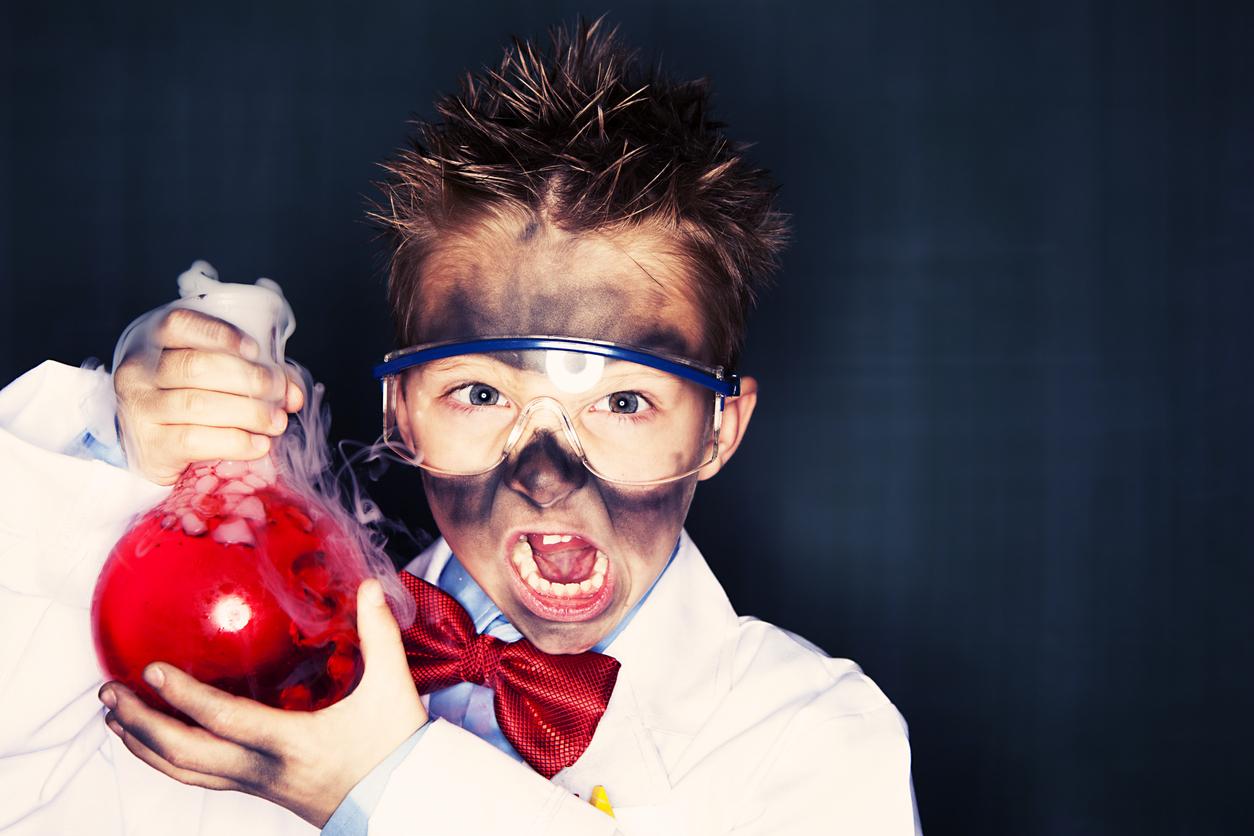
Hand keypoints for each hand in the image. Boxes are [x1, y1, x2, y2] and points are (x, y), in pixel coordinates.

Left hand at [98, 580, 426, 826]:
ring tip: (116, 719)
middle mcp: (263, 769)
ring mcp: (257, 784)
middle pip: (184, 754)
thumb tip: (369, 588)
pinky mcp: (260, 790)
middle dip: (139, 725)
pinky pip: (201, 777)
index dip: (183, 696)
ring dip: (144, 746)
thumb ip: (379, 634)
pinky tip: (161, 741)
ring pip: (185, 773)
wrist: (403, 803)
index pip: (223, 719)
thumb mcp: (391, 688)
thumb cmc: (395, 749)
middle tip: (110, 694)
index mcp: (289, 742)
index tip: (151, 670)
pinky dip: (169, 759)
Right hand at [113, 308, 304, 484]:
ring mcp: (140, 408)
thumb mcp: (218, 372)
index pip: (181, 324)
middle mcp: (140, 370)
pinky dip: (234, 442)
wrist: (152, 442)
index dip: (219, 334)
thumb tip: (295, 395)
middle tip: (279, 393)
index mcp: (156, 340)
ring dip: (248, 413)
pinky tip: (259, 445)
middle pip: (196, 366)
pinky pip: (194, 441)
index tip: (255, 350)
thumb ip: (259, 373)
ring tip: (277, 422)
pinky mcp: (151, 446)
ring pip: (197, 404)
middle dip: (248, 379)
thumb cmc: (193, 395)